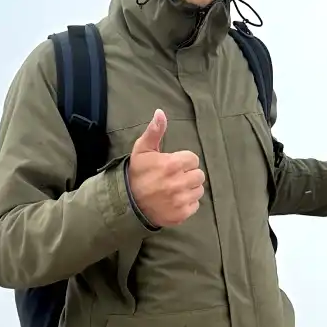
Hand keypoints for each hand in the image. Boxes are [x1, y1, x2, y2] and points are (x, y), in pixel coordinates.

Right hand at [127, 109, 204, 227]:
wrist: (127, 202)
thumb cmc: (137, 173)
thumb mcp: (143, 149)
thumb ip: (155, 131)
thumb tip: (160, 112)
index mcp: (172, 164)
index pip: (194, 159)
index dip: (184, 161)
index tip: (173, 165)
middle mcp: (178, 183)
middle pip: (199, 175)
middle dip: (188, 174)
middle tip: (175, 177)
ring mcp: (180, 200)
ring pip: (199, 190)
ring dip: (190, 189)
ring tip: (175, 189)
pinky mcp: (181, 214)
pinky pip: (195, 205)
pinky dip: (187, 203)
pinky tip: (175, 200)